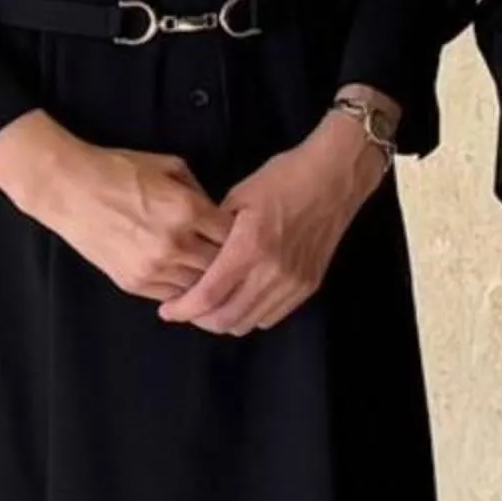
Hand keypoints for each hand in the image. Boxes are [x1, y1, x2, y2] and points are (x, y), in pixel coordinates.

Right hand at [0, 116, 232, 301]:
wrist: (71, 189)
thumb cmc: (120, 170)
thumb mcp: (169, 166)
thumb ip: (198, 191)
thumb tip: (217, 213)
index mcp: (186, 209)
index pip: (231, 235)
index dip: (241, 236)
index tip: (245, 235)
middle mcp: (174, 243)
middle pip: (219, 266)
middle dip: (229, 262)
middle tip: (235, 260)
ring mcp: (153, 267)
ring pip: (198, 287)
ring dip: (207, 280)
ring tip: (214, 274)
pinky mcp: (133, 283)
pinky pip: (172, 295)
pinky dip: (183, 290)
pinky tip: (187, 280)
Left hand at [159, 113, 388, 335]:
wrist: (334, 177)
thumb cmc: (284, 177)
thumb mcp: (239, 195)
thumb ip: (215, 232)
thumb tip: (194, 258)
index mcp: (250, 246)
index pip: (208, 296)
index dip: (183, 309)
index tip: (167, 310)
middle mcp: (272, 273)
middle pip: (226, 319)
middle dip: (199, 319)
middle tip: (187, 308)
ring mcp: (293, 283)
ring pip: (248, 322)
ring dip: (224, 319)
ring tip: (212, 304)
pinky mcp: (308, 286)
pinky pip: (271, 316)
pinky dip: (250, 314)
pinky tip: (242, 298)